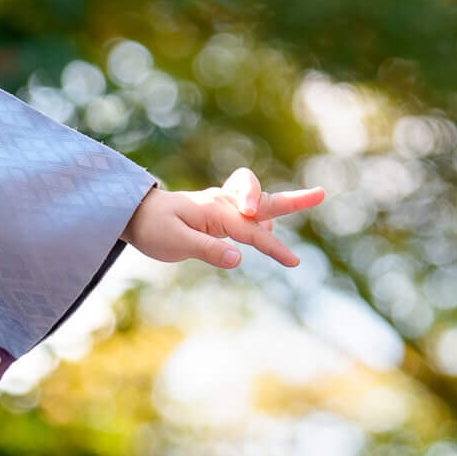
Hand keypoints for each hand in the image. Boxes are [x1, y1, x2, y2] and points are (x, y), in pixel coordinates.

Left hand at [124, 170, 323, 271]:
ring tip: (309, 198)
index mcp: (216, 211)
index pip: (252, 231)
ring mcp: (222, 205)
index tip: (293, 262)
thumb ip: (207, 249)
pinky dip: (262, 212)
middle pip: (265, 199)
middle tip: (321, 193)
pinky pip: (247, 209)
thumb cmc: (152, 228)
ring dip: (280, 203)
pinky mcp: (218, 211)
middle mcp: (223, 204)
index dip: (273, 247)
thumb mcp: (174, 243)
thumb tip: (238, 257)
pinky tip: (266, 223)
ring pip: (259, 202)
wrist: (134, 213)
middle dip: (294, 199)